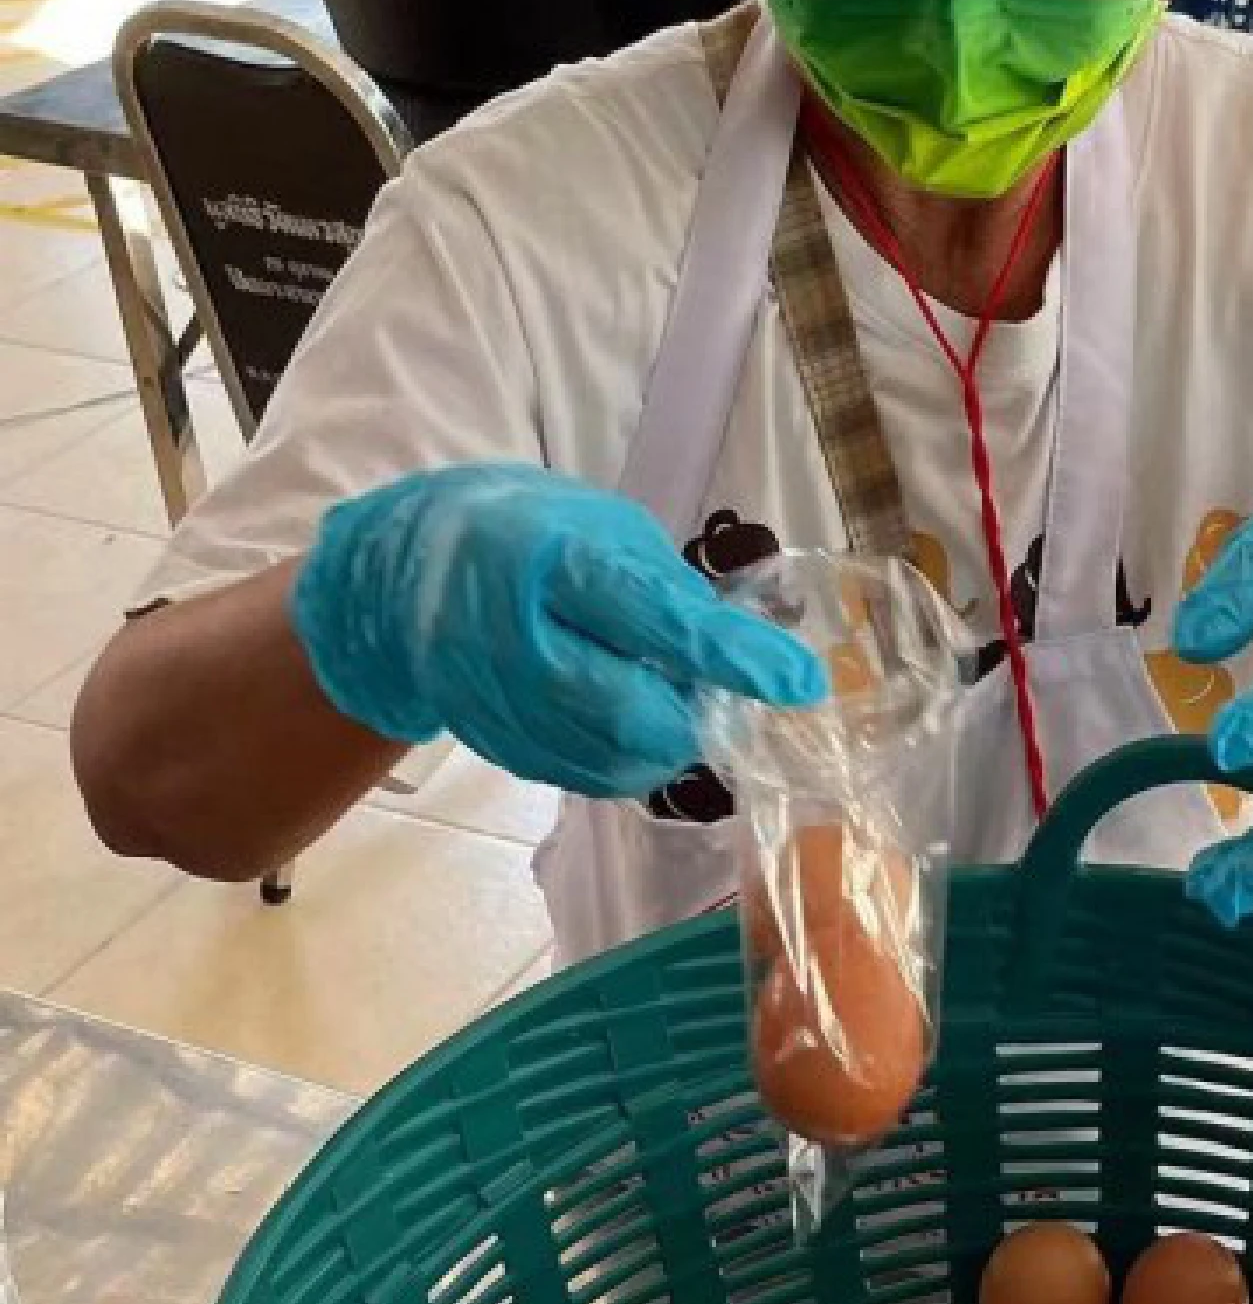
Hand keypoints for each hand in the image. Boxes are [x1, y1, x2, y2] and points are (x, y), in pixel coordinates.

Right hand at [290, 464, 825, 797]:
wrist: (402, 587)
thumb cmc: (521, 535)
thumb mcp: (596, 526)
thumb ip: (661, 583)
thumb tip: (728, 645)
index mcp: (548, 564)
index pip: (652, 618)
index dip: (731, 655)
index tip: (799, 682)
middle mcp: (517, 643)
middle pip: (632, 711)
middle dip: (693, 713)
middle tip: (714, 692)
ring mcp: (501, 706)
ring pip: (615, 758)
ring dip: (667, 742)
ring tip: (665, 698)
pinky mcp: (502, 748)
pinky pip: (588, 777)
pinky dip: (629, 761)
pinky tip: (629, 723)